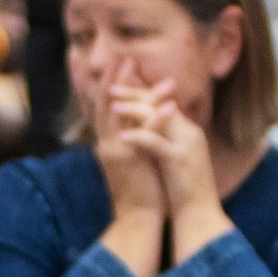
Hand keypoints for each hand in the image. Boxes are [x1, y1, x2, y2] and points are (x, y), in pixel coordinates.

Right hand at [96, 61, 167, 216]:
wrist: (135, 219)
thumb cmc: (139, 192)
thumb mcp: (135, 159)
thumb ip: (134, 139)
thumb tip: (141, 123)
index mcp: (108, 143)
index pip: (107, 108)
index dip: (113, 85)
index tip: (122, 65)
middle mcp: (107, 144)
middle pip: (107, 105)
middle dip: (117, 80)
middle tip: (126, 57)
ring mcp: (116, 152)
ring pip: (123, 114)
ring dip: (140, 92)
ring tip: (150, 72)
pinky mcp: (130, 161)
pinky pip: (144, 134)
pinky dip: (157, 118)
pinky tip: (170, 104)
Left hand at [127, 85, 220, 216]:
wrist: (200, 214)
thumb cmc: (184, 190)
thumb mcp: (174, 159)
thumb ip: (165, 141)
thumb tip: (147, 129)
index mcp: (187, 131)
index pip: (162, 104)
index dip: (141, 93)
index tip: (119, 86)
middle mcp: (189, 132)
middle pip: (160, 104)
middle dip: (135, 94)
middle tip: (112, 87)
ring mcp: (186, 145)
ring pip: (159, 117)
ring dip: (134, 109)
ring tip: (114, 105)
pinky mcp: (179, 160)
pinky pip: (157, 142)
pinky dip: (139, 136)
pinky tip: (122, 135)